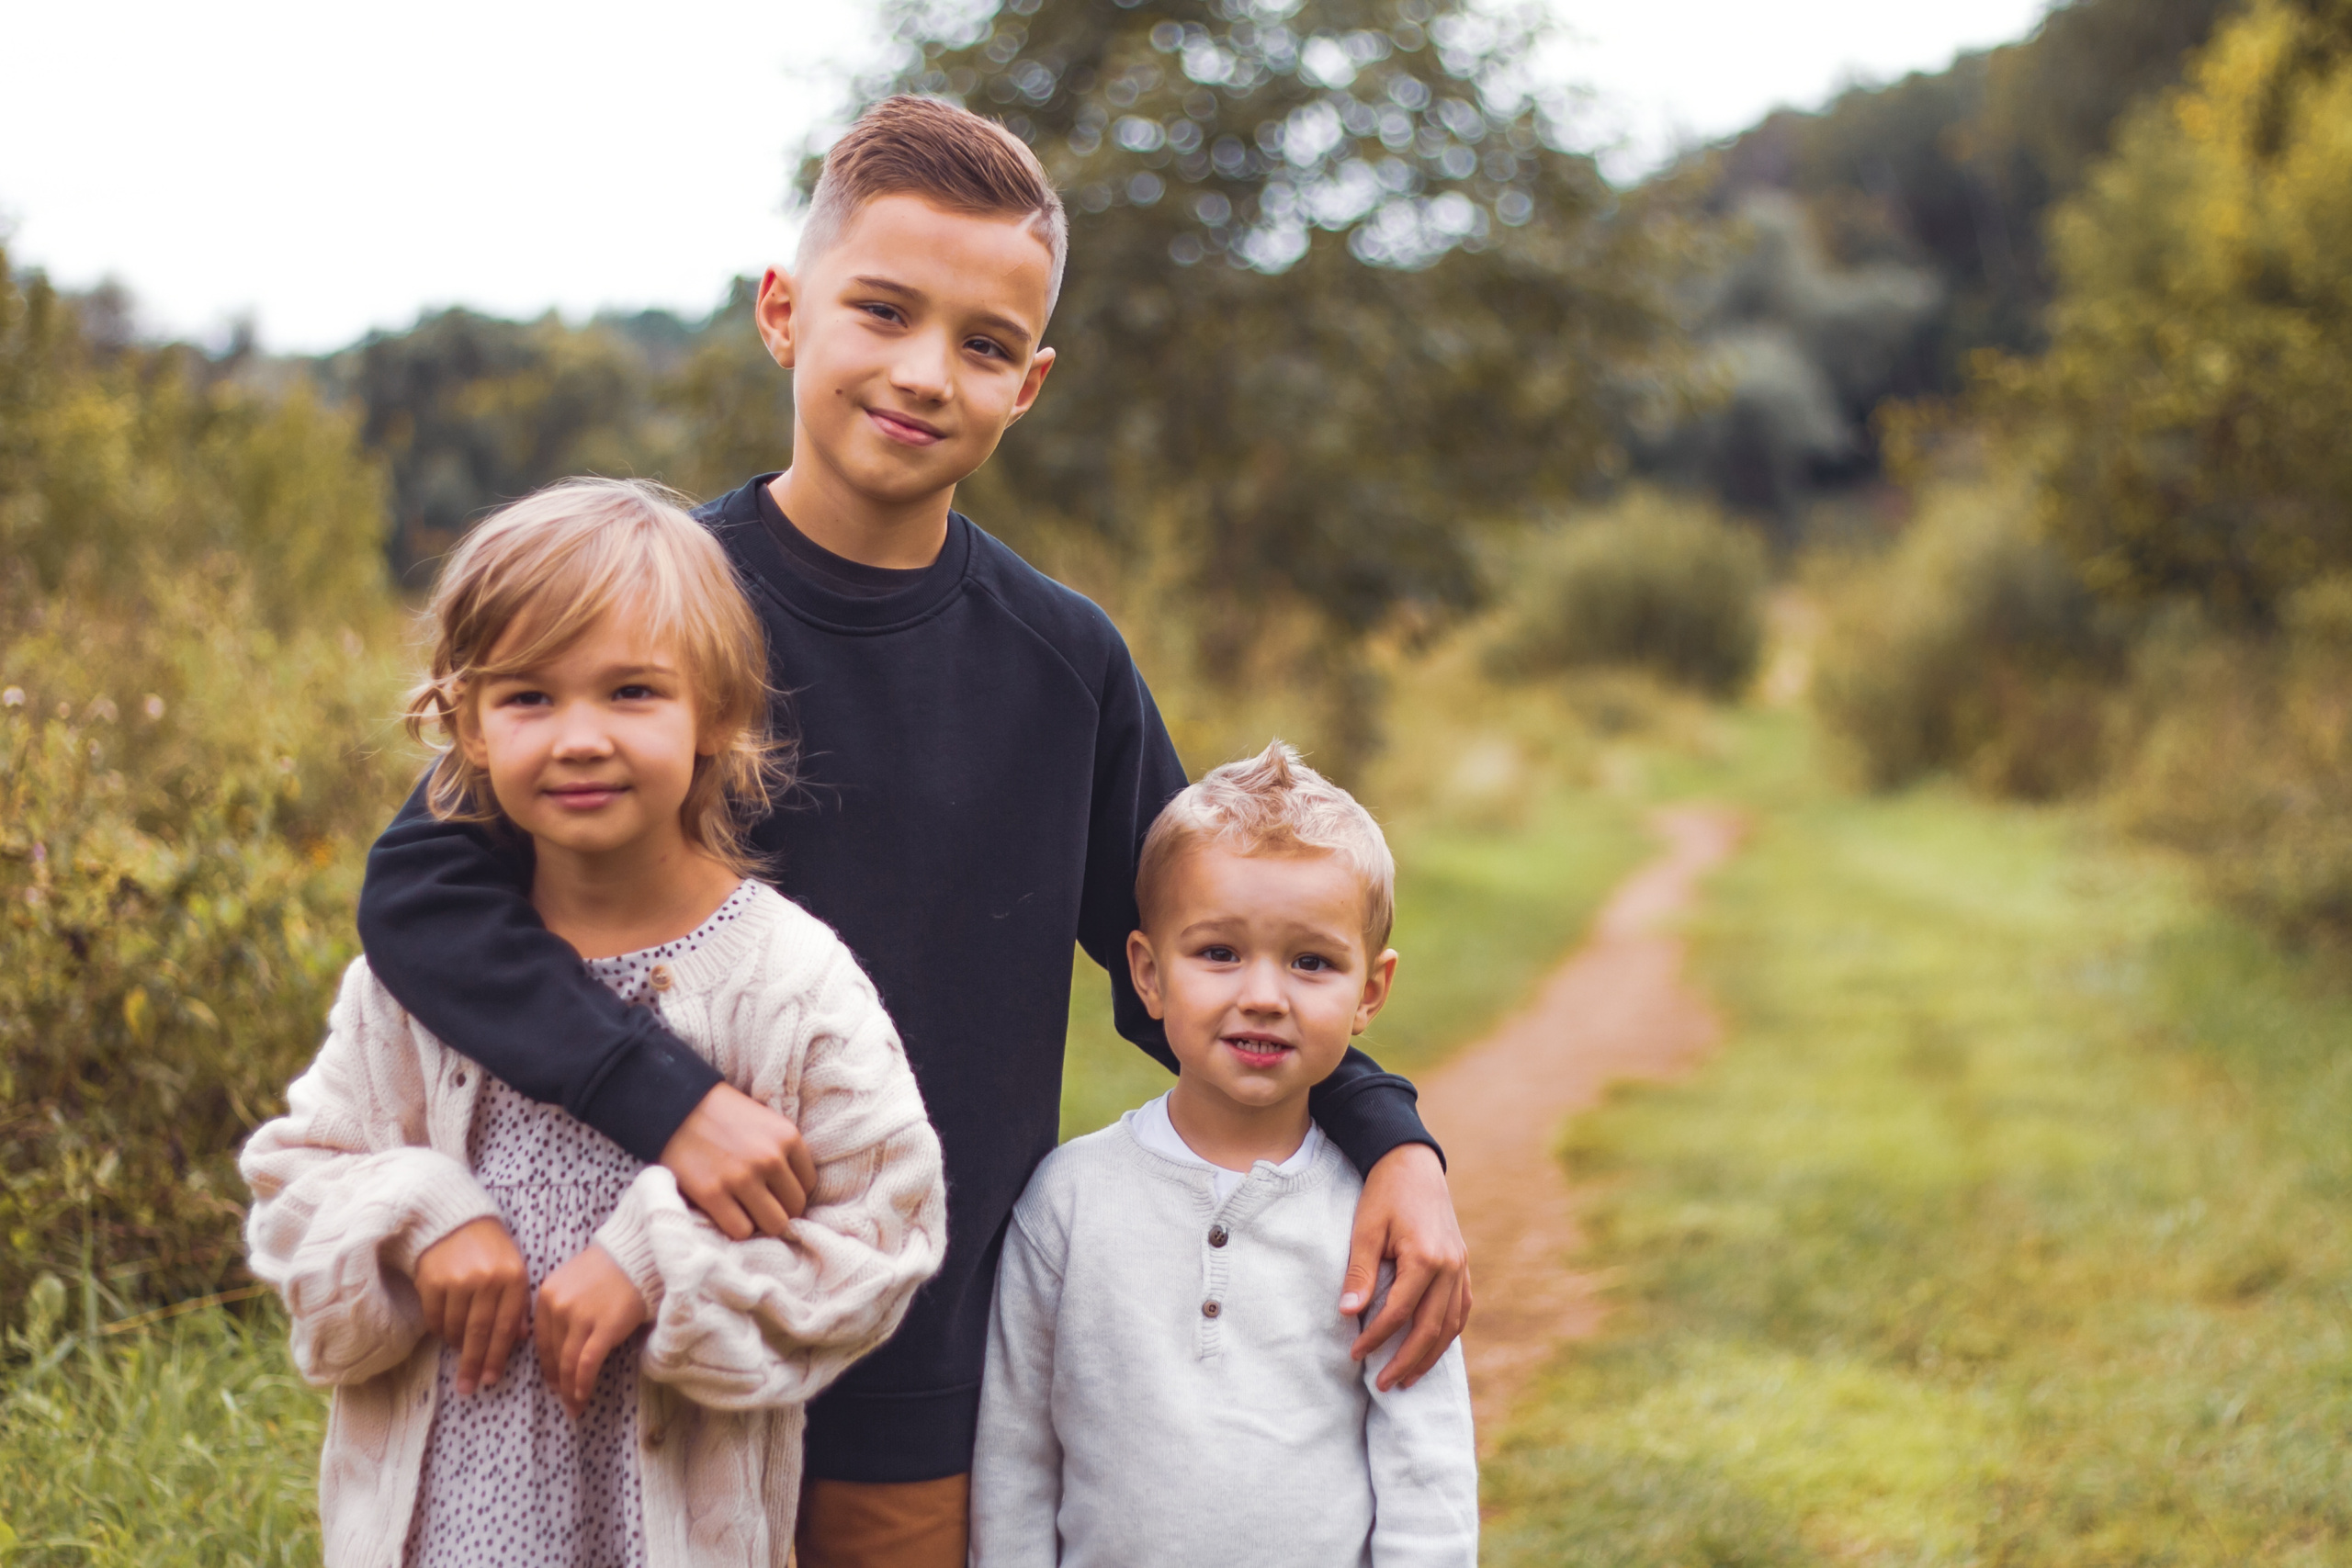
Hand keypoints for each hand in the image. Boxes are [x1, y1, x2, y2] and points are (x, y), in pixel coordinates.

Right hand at [413, 1216, 529, 1396]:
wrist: (456, 1222)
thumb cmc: (491, 1251)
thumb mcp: (514, 1271)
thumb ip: (518, 1304)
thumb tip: (521, 1340)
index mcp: (513, 1278)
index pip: (506, 1327)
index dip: (497, 1356)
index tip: (490, 1379)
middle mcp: (487, 1280)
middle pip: (479, 1333)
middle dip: (474, 1364)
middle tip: (469, 1388)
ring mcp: (458, 1280)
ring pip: (456, 1328)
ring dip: (458, 1346)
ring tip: (460, 1352)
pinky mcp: (432, 1281)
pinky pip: (435, 1319)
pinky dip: (440, 1331)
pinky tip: (446, 1332)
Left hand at [536, 1244, 648, 1416]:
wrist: (638, 1257)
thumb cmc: (608, 1269)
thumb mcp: (571, 1282)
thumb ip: (560, 1307)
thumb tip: (559, 1346)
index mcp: (547, 1295)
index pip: (542, 1340)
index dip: (547, 1366)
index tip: (553, 1382)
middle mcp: (559, 1306)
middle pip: (555, 1354)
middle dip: (558, 1381)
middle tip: (564, 1399)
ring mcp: (581, 1317)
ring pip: (569, 1362)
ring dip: (570, 1389)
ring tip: (574, 1405)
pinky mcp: (605, 1327)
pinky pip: (588, 1363)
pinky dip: (583, 1383)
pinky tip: (583, 1396)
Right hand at [659, 1082, 816, 1240]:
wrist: (676, 1105)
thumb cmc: (723, 1116)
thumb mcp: (766, 1123)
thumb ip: (783, 1153)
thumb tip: (795, 1195)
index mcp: (787, 1137)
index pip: (809, 1186)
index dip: (791, 1192)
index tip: (775, 1191)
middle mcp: (769, 1159)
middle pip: (794, 1209)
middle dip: (779, 1210)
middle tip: (760, 1206)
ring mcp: (741, 1178)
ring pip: (773, 1225)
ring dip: (760, 1223)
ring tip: (745, 1213)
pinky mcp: (712, 1194)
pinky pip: (741, 1231)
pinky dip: (736, 1228)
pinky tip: (727, 1214)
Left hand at [1342, 1142, 1471, 1390]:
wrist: (1412, 1163)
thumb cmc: (1384, 1194)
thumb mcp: (1365, 1229)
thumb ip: (1360, 1272)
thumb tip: (1348, 1314)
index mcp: (1426, 1258)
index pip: (1399, 1313)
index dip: (1376, 1338)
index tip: (1354, 1354)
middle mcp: (1450, 1267)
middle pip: (1431, 1328)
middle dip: (1406, 1361)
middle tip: (1384, 1385)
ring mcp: (1461, 1267)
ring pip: (1451, 1324)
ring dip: (1430, 1355)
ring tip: (1408, 1378)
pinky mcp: (1463, 1264)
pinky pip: (1461, 1308)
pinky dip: (1449, 1333)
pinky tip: (1433, 1348)